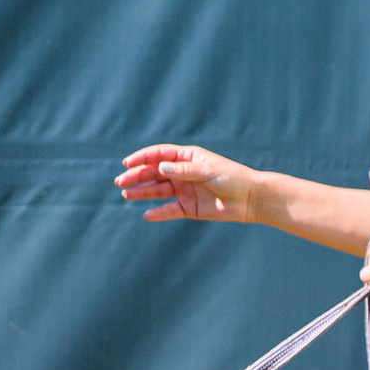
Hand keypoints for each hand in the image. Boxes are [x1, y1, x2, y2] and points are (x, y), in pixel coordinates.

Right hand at [115, 144, 255, 223]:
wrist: (249, 199)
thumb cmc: (231, 178)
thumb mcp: (207, 171)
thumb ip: (183, 170)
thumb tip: (160, 167)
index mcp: (187, 157)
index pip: (159, 155)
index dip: (142, 158)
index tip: (127, 163)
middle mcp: (183, 172)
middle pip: (154, 173)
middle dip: (136, 176)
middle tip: (120, 182)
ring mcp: (184, 190)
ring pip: (158, 191)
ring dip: (142, 192)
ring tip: (126, 195)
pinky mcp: (189, 208)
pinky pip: (169, 210)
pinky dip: (158, 213)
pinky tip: (146, 214)